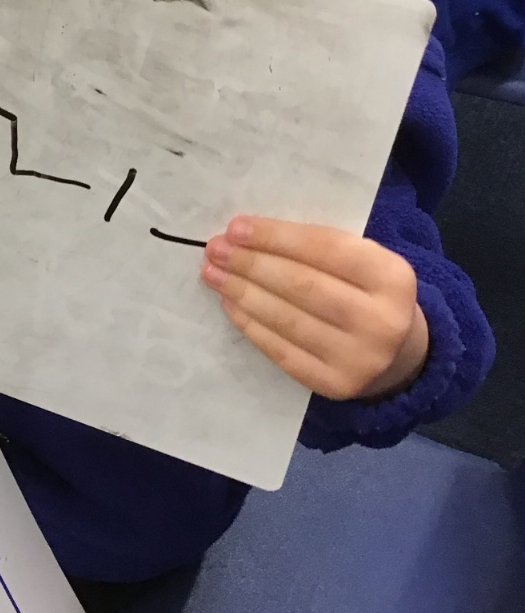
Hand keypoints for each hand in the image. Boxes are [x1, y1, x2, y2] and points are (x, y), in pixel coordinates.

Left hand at [201, 217, 429, 400]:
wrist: (400, 354)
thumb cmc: (368, 292)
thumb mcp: (364, 262)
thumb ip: (319, 246)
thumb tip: (246, 236)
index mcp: (393, 277)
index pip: (326, 248)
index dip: (276, 237)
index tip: (235, 227)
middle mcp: (382, 321)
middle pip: (302, 285)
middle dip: (251, 264)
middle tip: (215, 249)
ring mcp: (359, 358)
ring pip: (287, 319)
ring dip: (241, 292)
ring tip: (212, 273)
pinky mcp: (335, 385)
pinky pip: (281, 351)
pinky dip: (250, 324)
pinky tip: (230, 303)